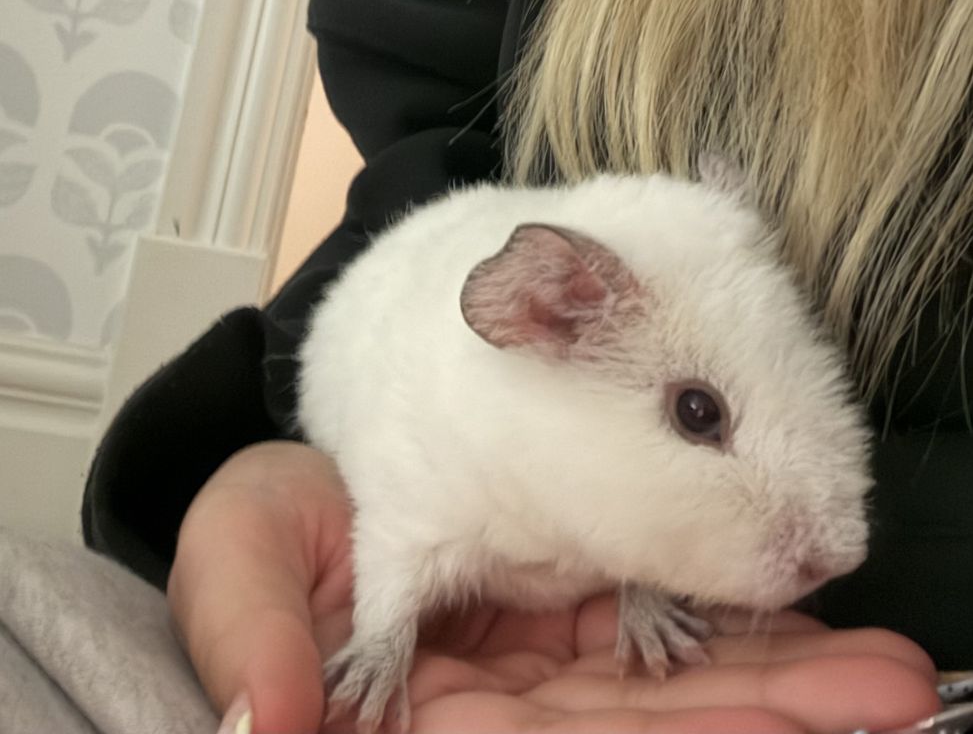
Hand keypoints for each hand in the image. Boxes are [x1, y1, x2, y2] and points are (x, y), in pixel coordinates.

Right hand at [168, 440, 939, 733]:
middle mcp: (509, 700)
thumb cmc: (266, 533)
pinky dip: (729, 620)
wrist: (299, 479)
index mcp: (436, 717)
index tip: (765, 731)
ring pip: (670, 682)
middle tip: (883, 694)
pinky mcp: (572, 595)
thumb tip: (271, 724)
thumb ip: (253, 631)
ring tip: (884, 672)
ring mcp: (547, 654)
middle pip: (642, 729)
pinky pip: (656, 615)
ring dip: (775, 676)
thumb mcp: (238, 561)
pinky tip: (800, 615)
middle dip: (761, 717)